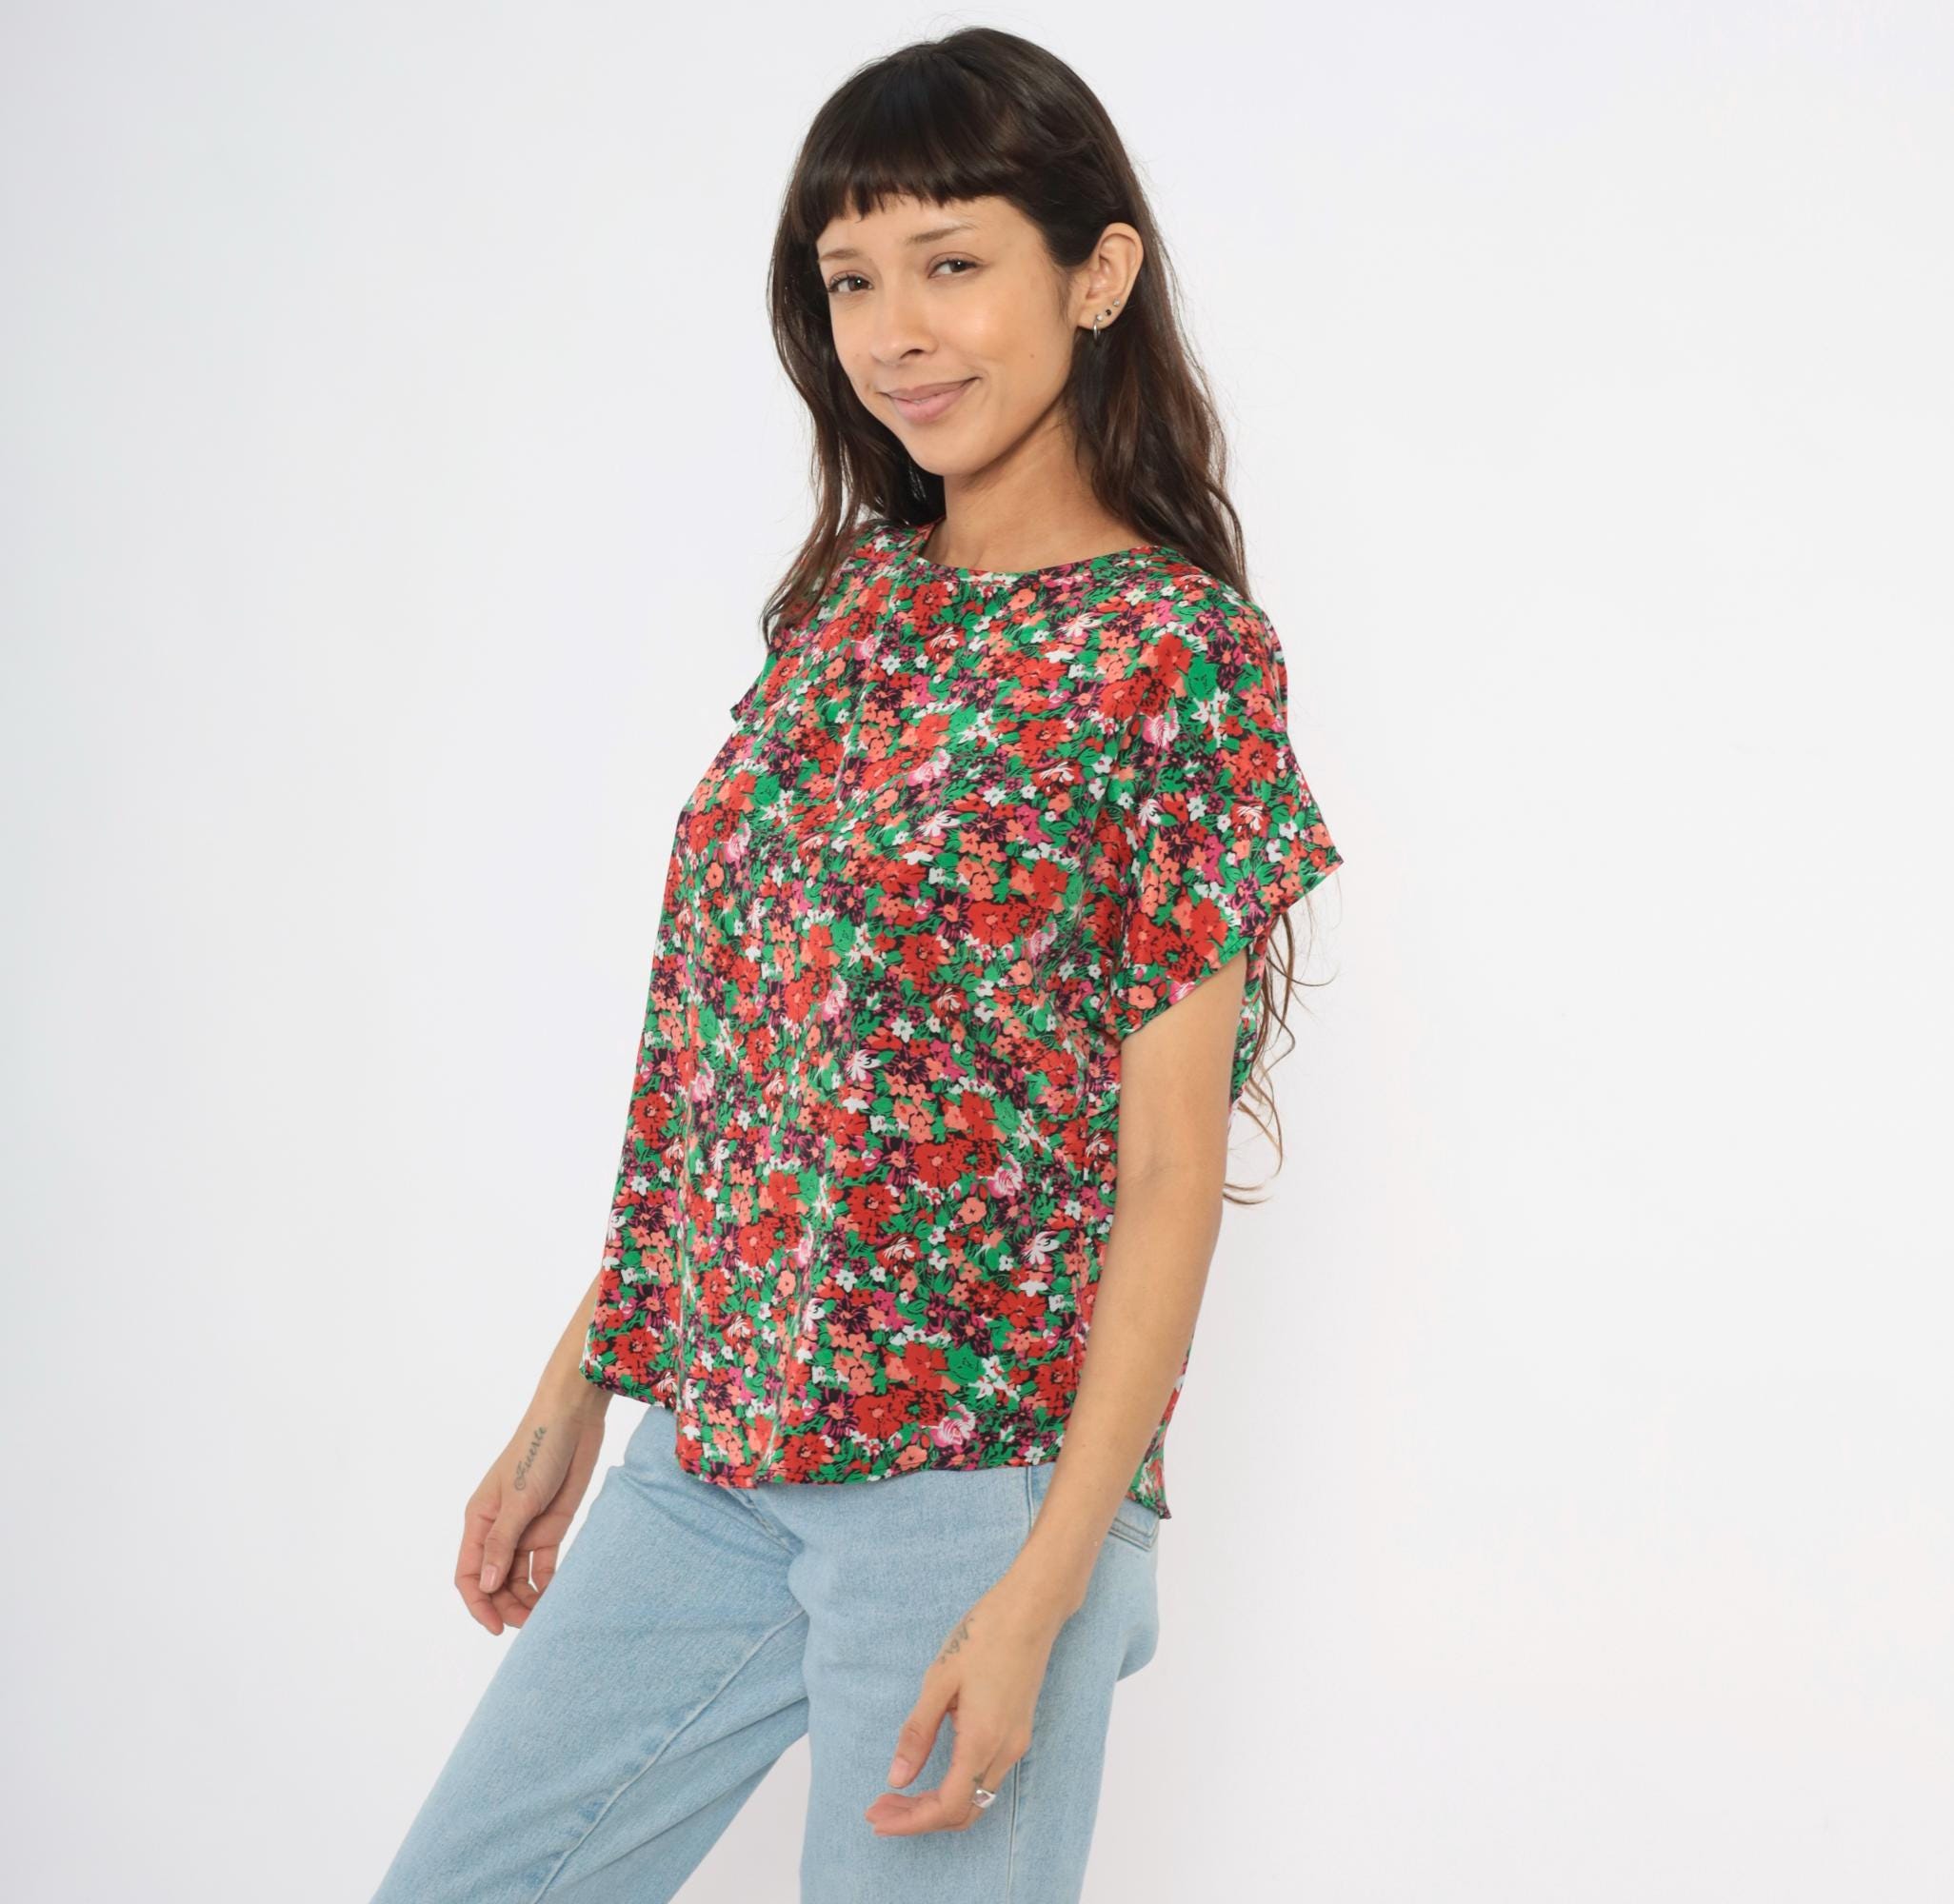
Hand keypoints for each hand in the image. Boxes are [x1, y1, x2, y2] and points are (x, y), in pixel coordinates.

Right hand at [454, 1388, 608, 1634]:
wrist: (574, 1419)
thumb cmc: (539, 1450)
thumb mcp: (519, 1498)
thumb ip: (502, 1543)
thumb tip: (484, 1587)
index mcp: (479, 1520)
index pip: (469, 1573)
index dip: (478, 1603)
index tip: (495, 1628)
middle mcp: (498, 1528)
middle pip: (494, 1580)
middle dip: (506, 1605)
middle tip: (529, 1626)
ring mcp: (525, 1528)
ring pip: (518, 1576)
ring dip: (526, 1599)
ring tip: (543, 1617)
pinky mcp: (551, 1526)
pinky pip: (543, 1564)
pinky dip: (546, 1583)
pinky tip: (556, 1598)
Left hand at [864, 1577, 1064, 1836]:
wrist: (1032, 1608)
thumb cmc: (983, 1635)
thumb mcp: (940, 1680)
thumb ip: (918, 1732)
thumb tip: (897, 1779)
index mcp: (982, 1741)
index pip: (946, 1807)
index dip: (909, 1821)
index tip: (876, 1817)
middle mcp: (1005, 1752)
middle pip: (963, 1812)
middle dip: (919, 1819)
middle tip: (879, 1808)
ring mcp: (1016, 1743)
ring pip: (977, 1799)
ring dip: (938, 1806)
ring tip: (899, 1796)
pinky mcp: (1018, 1731)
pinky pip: (986, 1779)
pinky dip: (956, 1789)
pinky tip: (932, 1773)